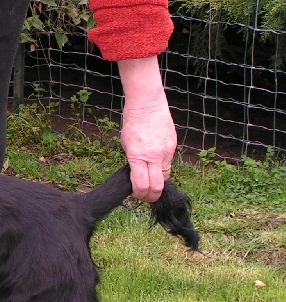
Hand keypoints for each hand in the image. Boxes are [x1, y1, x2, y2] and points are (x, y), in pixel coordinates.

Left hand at [117, 57, 177, 201]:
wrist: (147, 104)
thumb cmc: (132, 123)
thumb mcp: (127, 145)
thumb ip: (134, 162)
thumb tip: (138, 177)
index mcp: (138, 156)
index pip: (142, 185)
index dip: (140, 194)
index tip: (136, 194)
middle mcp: (154, 156)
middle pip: (158, 186)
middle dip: (152, 196)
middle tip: (147, 197)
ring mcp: (166, 151)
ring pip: (165, 175)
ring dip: (158, 181)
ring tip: (150, 179)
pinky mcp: (173, 146)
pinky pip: (169, 163)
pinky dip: (162, 168)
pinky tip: (155, 162)